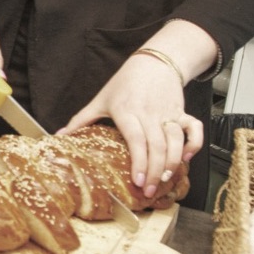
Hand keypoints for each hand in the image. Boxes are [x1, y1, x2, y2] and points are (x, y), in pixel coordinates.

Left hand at [60, 52, 203, 198]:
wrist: (153, 62)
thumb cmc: (124, 82)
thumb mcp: (101, 99)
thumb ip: (81, 119)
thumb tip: (60, 134)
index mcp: (127, 112)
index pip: (136, 140)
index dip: (139, 162)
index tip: (138, 181)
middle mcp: (149, 114)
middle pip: (156, 146)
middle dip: (155, 172)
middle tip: (149, 191)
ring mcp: (167, 113)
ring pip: (175, 141)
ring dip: (173, 162)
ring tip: (166, 180)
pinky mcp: (181, 112)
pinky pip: (193, 129)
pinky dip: (194, 144)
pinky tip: (186, 158)